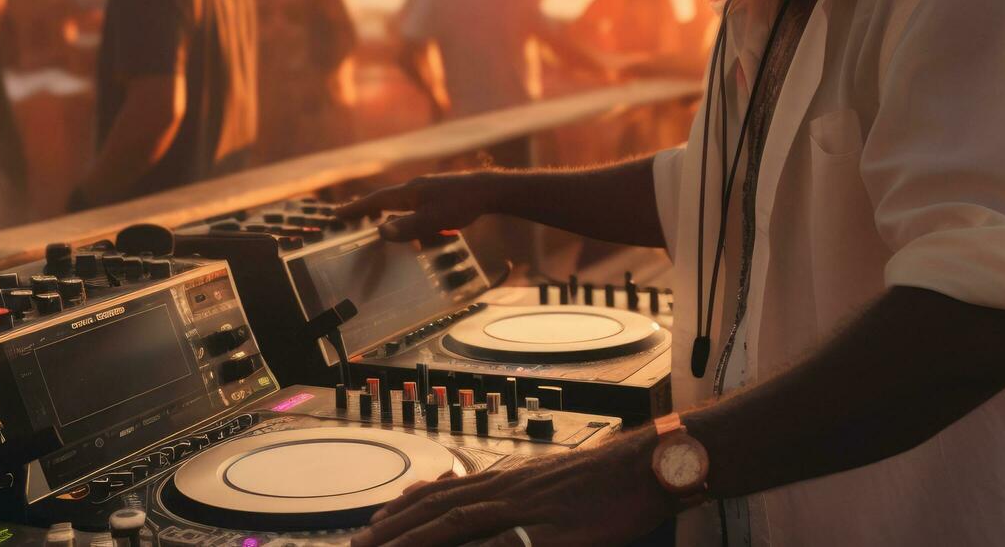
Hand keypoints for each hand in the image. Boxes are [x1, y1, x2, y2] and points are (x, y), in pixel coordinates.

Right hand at [336, 170, 510, 241]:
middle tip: (351, 217)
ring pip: (403, 203)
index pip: (376, 200)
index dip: (356, 208)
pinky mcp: (440, 194)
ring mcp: (429, 189)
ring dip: (390, 213)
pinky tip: (418, 227)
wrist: (489, 190)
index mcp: (410, 192)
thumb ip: (408, 227)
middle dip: (368, 209)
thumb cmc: (461, 204)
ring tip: (380, 223)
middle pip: (386, 199)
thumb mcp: (433, 220)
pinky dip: (409, 216)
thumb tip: (380, 232)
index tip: (336, 214)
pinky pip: (417, 206)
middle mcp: (415, 188)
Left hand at [349, 427, 674, 545]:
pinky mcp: (554, 536)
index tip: (371, 525)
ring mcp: (528, 512)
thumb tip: (468, 492)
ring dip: (416, 540)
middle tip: (358, 545)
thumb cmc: (599, 479)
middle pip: (438, 511)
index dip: (403, 510)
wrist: (645, 466)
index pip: (442, 493)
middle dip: (394, 530)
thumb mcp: (544, 480)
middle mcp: (508, 491)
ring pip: (459, 526)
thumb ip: (506, 491)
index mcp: (506, 480)